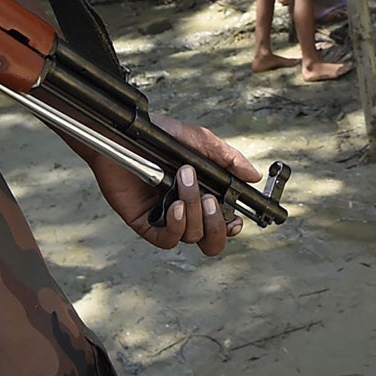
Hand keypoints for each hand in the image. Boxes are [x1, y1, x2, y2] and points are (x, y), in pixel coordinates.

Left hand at [89, 116, 261, 256]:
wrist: (122, 134)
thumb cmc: (157, 135)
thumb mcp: (198, 141)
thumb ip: (227, 158)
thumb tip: (253, 175)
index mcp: (201, 194)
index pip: (223, 223)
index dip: (232, 226)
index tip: (237, 218)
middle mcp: (185, 210)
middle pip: (211, 241)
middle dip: (217, 225)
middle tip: (211, 200)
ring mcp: (165, 218)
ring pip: (192, 235)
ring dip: (193, 209)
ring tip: (183, 179)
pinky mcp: (145, 223)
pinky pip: (167, 239)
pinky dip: (176, 226)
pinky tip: (174, 206)